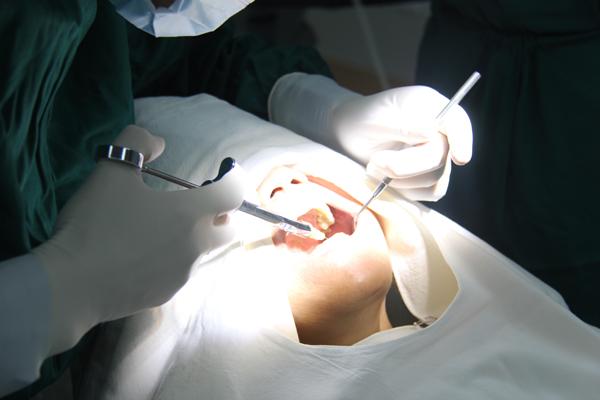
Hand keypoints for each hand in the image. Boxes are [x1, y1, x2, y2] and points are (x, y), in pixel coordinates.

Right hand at [33, 125, 244, 354]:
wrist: (72, 286)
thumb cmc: (96, 224)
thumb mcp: (111, 171)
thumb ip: (137, 144)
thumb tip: (158, 144)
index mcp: (191, 213)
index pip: (233, 193)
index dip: (233, 179)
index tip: (223, 173)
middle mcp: (196, 245)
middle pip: (228, 228)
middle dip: (220, 214)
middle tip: (193, 204)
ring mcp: (183, 274)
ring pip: (203, 252)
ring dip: (193, 238)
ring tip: (158, 230)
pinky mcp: (167, 294)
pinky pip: (180, 272)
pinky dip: (172, 260)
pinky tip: (141, 256)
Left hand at [268, 73, 472, 201]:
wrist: (347, 136)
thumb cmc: (360, 120)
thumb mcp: (375, 118)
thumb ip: (403, 125)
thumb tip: (430, 134)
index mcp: (429, 106)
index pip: (457, 121)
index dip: (463, 139)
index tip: (460, 158)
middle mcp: (439, 130)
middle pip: (440, 157)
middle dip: (404, 166)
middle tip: (375, 162)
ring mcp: (436, 154)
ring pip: (435, 179)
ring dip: (400, 179)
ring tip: (374, 166)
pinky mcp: (429, 177)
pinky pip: (430, 193)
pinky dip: (406, 191)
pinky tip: (387, 180)